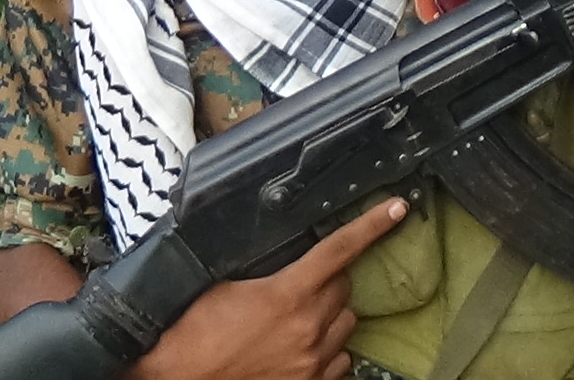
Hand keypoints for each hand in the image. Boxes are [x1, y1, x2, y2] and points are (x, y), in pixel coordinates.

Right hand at [129, 197, 407, 379]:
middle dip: (329, 281)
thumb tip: (276, 253)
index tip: (396, 210)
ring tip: (299, 320)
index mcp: (287, 295)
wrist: (176, 377)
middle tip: (302, 283)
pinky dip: (329, 351)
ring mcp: (313, 363)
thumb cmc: (191, 334)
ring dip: (330, 316)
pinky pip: (341, 361)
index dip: (371, 226)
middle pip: (344, 288)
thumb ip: (258, 269)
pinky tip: (303, 348)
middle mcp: (309, 329)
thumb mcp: (221, 286)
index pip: (339, 250)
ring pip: (347, 325)